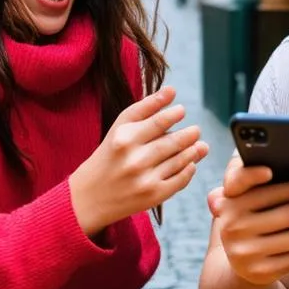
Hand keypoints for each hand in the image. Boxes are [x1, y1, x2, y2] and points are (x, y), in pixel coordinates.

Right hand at [69, 87, 208, 236]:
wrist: (89, 198)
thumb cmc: (109, 155)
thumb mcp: (119, 128)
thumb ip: (145, 108)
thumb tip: (172, 90)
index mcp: (124, 138)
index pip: (159, 121)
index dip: (175, 114)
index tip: (181, 111)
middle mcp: (134, 159)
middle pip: (172, 142)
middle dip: (189, 134)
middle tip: (196, 130)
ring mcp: (144, 179)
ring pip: (180, 160)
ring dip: (193, 151)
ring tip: (198, 145)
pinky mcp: (153, 196)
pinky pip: (180, 180)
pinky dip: (189, 170)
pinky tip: (190, 163)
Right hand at [209, 155, 288, 285]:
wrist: (242, 258)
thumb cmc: (257, 214)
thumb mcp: (253, 198)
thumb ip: (268, 184)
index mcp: (230, 199)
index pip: (249, 184)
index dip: (273, 182)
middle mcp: (232, 225)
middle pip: (286, 213)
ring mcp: (245, 251)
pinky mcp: (259, 271)